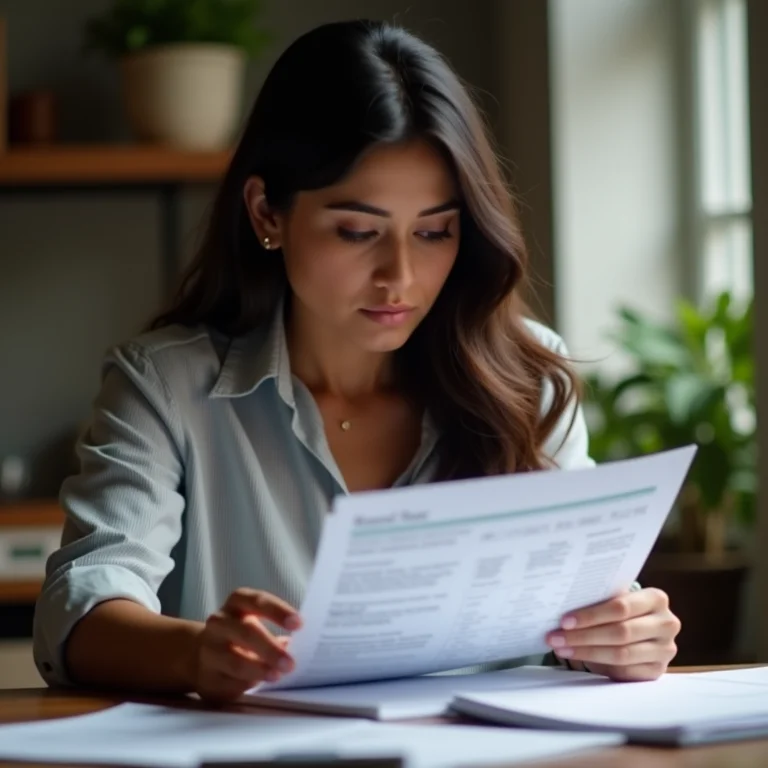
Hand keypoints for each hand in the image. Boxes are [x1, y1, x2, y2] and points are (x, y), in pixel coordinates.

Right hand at [192, 588, 301, 701]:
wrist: (200, 655)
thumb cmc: (240, 635)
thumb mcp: (255, 622)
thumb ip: (278, 629)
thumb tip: (306, 641)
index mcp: (237, 603)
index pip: (258, 601)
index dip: (278, 611)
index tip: (299, 624)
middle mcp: (220, 622)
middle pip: (246, 632)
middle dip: (270, 648)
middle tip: (290, 663)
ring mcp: (209, 650)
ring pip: (235, 661)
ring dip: (259, 670)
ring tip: (277, 676)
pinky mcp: (206, 676)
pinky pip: (229, 682)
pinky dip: (247, 685)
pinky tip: (259, 685)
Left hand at [546, 587, 680, 681]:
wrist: (644, 630)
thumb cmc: (622, 610)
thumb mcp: (617, 599)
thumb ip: (600, 600)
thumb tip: (561, 605)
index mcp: (656, 598)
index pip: (620, 607)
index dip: (591, 615)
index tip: (564, 621)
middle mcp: (666, 623)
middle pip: (620, 632)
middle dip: (583, 636)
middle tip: (556, 637)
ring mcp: (665, 650)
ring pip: (621, 654)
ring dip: (586, 652)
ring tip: (561, 648)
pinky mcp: (658, 671)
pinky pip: (625, 671)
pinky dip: (599, 666)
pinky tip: (578, 659)